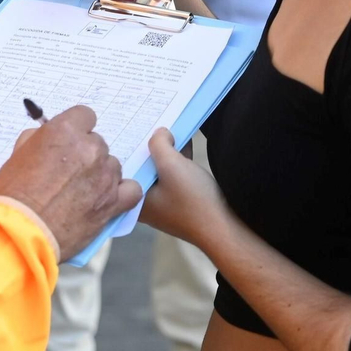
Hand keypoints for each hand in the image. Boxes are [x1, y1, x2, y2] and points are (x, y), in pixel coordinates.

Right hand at [0, 104, 141, 258]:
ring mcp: (104, 175)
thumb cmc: (12, 194)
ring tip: (81, 194)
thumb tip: (47, 137)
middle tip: (68, 175)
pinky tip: (108, 200)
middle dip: (85, 156)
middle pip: (98, 143)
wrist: (21, 231)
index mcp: (65, 130)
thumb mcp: (17, 155)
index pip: (85, 116)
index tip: (68, 144)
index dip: (76, 131)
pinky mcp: (113, 201)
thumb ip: (38, 139)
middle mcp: (90, 148)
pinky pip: (131, 190)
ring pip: (112, 166)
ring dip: (100, 175)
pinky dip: (122, 194)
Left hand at [139, 129, 231, 251]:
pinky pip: (174, 175)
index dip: (128, 144)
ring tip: (169, 128)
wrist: (225, 229)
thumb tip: (159, 132)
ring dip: (166, 151)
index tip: (129, 125)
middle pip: (142, 166)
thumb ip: (159, 143)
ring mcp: (164, 202)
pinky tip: (185, 144)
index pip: (125, 167)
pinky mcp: (181, 200)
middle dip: (149, 145)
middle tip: (148, 121)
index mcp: (135, 199)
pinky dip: (178, 160)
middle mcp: (146, 202)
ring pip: (159, 169)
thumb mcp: (171, 165)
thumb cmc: (194, 201)